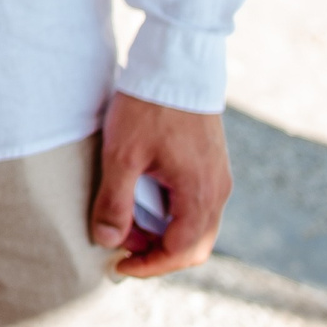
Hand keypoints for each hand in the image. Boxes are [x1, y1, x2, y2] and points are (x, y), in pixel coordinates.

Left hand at [90, 92, 231, 276]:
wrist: (176, 61)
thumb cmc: (149, 106)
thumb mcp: (123, 155)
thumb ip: (115, 201)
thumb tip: (107, 241)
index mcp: (201, 194)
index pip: (180, 251)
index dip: (148, 265)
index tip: (118, 264)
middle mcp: (218, 190)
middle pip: (194, 245)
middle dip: (157, 252)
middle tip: (121, 246)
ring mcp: (218, 176)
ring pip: (196, 225)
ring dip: (164, 232)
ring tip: (127, 221)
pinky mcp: (212, 163)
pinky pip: (197, 204)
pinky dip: (172, 213)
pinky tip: (144, 200)